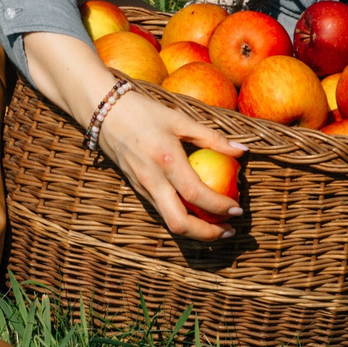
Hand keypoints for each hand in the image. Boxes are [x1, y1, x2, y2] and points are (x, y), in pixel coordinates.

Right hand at [93, 85, 245, 240]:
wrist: (104, 112)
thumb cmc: (145, 112)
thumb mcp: (180, 120)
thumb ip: (212, 137)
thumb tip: (243, 150)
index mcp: (166, 160)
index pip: (196, 194)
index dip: (219, 206)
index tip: (237, 210)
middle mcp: (152, 180)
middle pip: (179, 223)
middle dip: (207, 234)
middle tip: (229, 229)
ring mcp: (142, 188)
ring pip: (169, 222)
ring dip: (195, 230)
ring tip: (218, 226)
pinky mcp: (137, 190)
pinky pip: (162, 211)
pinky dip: (182, 218)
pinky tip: (197, 212)